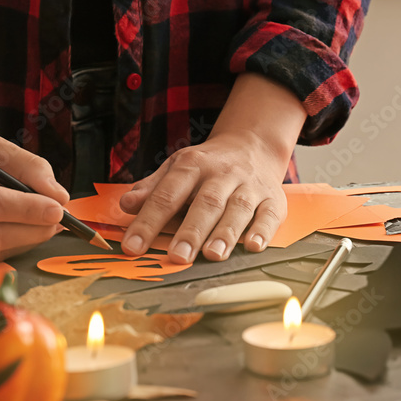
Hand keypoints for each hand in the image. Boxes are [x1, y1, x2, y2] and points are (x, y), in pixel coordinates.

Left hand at [119, 72, 306, 262]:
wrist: (253, 144)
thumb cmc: (209, 165)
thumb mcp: (177, 168)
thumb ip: (152, 188)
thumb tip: (126, 204)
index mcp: (193, 165)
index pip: (167, 194)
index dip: (149, 221)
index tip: (133, 247)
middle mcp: (222, 174)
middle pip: (206, 202)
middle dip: (191, 231)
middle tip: (178, 256)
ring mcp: (250, 186)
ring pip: (238, 208)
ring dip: (226, 232)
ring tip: (213, 255)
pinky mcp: (273, 198)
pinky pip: (270, 214)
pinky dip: (263, 231)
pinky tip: (254, 246)